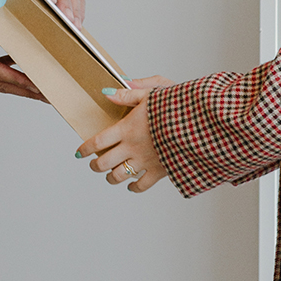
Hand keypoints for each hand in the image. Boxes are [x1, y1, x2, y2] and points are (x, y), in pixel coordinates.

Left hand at [76, 75, 173, 191]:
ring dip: (111, 177)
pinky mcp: (160, 171)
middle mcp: (133, 147)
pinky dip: (133, 188)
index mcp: (127, 128)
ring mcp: (145, 161)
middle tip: (93, 164)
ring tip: (109, 175)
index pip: (97, 142)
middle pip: (104, 163)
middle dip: (95, 166)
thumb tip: (106, 93)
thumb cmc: (178, 106)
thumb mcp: (152, 92)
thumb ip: (127, 94)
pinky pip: (142, 185)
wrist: (200, 124)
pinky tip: (131, 185)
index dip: (85, 149)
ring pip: (119, 176)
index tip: (79, 152)